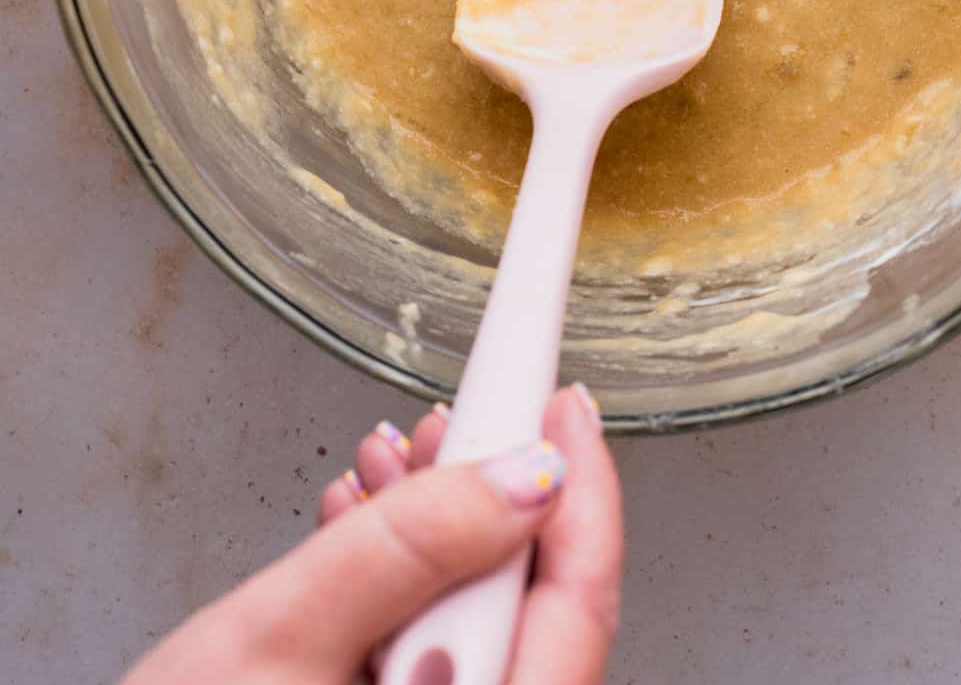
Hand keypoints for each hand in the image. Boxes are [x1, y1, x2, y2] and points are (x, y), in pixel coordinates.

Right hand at [122, 384, 621, 684]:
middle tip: (456, 422)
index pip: (579, 605)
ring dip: (443, 533)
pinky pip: (441, 653)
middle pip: (531, 607)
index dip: (585, 488)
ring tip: (389, 469)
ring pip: (483, 622)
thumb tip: (522, 472)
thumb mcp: (281, 634)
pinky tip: (362, 529)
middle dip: (491, 495)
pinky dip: (410, 584)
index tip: (566, 401)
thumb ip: (405, 549)